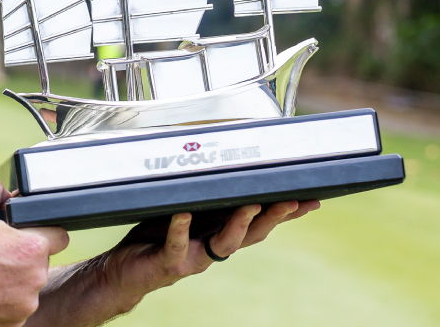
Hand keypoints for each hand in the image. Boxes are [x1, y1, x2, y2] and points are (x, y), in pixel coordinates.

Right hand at [0, 176, 69, 325]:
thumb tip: (7, 193)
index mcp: (31, 248)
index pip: (59, 235)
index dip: (43, 230)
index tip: (25, 234)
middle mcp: (35, 278)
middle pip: (42, 261)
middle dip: (24, 255)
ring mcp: (26, 304)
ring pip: (30, 284)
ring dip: (15, 278)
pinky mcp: (15, 323)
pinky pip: (18, 305)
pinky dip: (5, 299)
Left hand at [100, 200, 318, 312]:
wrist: (126, 272)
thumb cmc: (155, 237)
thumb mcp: (185, 214)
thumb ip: (204, 198)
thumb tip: (222, 168)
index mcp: (220, 233)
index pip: (260, 223)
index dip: (287, 214)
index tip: (312, 200)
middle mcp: (213, 248)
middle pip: (253, 234)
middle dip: (275, 217)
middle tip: (294, 201)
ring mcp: (194, 257)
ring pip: (225, 244)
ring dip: (239, 225)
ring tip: (250, 205)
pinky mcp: (169, 261)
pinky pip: (176, 245)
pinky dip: (180, 229)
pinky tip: (183, 215)